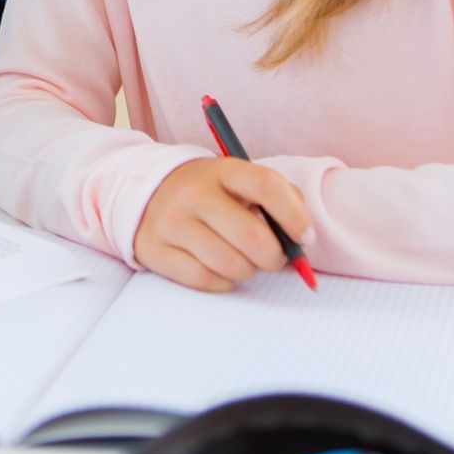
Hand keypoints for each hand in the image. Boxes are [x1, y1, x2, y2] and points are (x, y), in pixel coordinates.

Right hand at [132, 158, 314, 291]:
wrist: (149, 193)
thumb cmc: (211, 193)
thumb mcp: (241, 182)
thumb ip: (279, 198)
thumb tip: (302, 237)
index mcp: (223, 171)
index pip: (266, 185)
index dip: (294, 216)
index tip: (305, 237)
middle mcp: (194, 193)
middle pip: (251, 236)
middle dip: (275, 257)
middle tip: (275, 259)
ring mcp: (171, 221)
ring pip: (229, 264)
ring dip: (248, 271)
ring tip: (244, 261)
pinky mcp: (154, 249)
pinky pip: (203, 279)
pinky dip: (222, 282)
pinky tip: (221, 270)